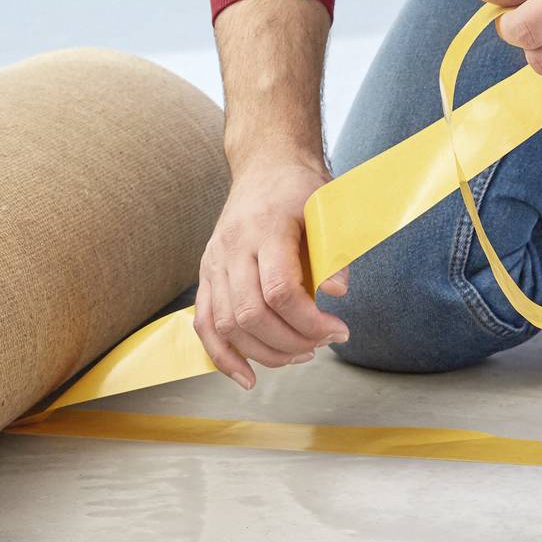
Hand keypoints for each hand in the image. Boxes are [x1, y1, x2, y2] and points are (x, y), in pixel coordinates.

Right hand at [193, 153, 350, 388]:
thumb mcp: (328, 208)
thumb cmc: (299, 188)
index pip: (279, 290)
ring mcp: (214, 263)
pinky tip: (246, 376)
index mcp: (265, 229)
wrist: (265, 165)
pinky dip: (222, 356)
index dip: (310, 321)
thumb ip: (334, 250)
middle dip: (291, 342)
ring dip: (264, 352)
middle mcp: (232, 248)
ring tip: (300, 355)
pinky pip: (203, 324)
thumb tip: (337, 292)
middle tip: (323, 344)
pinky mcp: (206, 275)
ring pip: (226, 325)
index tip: (339, 329)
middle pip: (250, 314)